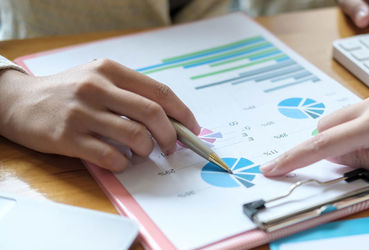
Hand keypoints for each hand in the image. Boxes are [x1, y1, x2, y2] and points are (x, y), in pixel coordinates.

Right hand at [0, 59, 199, 170]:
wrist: (17, 101)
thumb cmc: (66, 91)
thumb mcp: (97, 78)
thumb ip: (129, 92)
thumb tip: (169, 118)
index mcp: (110, 71)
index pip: (159, 92)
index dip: (182, 112)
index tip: (192, 127)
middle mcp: (97, 88)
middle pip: (152, 113)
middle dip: (171, 135)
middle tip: (172, 146)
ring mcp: (82, 113)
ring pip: (135, 135)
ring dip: (147, 149)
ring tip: (143, 151)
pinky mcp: (69, 138)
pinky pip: (110, 156)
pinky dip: (124, 163)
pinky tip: (122, 161)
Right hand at [260, 82, 368, 183]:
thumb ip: (368, 162)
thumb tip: (339, 156)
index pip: (325, 143)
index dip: (296, 158)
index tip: (273, 168)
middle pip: (328, 123)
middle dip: (324, 146)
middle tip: (349, 167)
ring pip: (344, 113)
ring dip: (344, 135)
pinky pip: (363, 107)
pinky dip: (361, 125)